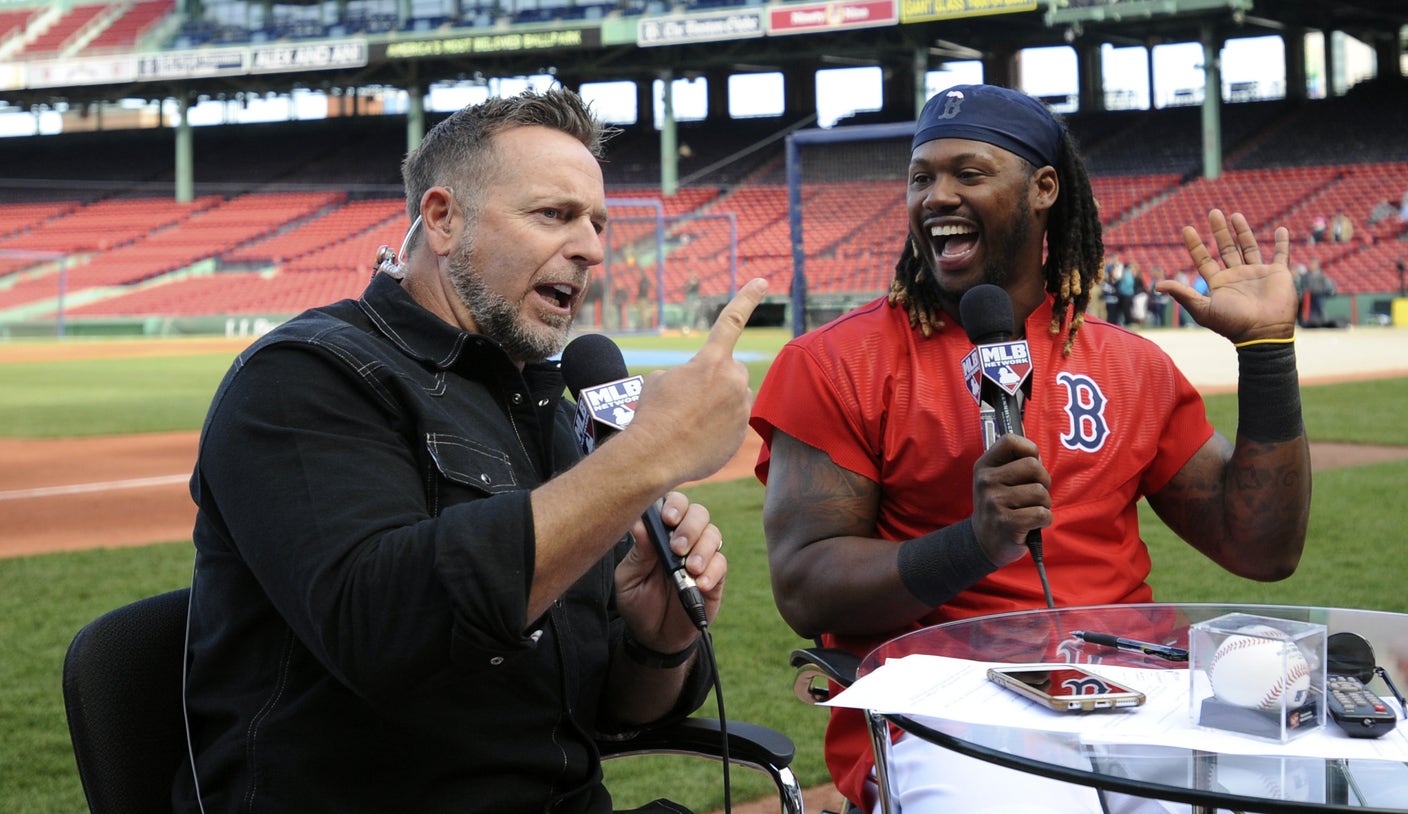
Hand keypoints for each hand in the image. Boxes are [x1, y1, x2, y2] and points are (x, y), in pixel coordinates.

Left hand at [615, 491, 725, 652]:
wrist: (655, 637)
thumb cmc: (638, 602)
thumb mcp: (630, 578)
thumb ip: (639, 553)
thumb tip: (638, 523)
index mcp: (660, 533)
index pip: (673, 504)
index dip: (674, 505)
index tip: (668, 519)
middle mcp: (684, 538)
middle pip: (698, 513)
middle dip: (690, 527)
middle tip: (677, 548)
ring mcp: (701, 556)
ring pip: (713, 534)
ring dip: (702, 548)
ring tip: (689, 568)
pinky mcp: (715, 577)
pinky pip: (721, 564)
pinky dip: (711, 571)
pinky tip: (699, 583)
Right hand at [627, 278, 767, 484]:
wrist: (655, 456)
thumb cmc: (652, 414)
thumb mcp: (660, 380)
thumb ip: (688, 373)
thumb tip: (701, 387)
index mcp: (711, 360)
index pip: (731, 321)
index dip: (748, 298)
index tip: (762, 281)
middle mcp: (733, 380)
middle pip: (732, 372)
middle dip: (717, 380)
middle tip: (691, 401)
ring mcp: (740, 408)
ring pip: (734, 398)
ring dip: (717, 405)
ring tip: (691, 423)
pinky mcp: (741, 433)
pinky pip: (732, 424)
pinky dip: (718, 429)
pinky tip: (697, 439)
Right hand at [971, 434, 1050, 566]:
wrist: (984, 542)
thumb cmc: (999, 505)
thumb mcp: (997, 480)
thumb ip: (1014, 463)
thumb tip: (1037, 454)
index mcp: (984, 466)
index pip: (1010, 440)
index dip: (1029, 449)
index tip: (1031, 465)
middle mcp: (986, 482)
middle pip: (1033, 466)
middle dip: (1043, 481)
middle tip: (1035, 493)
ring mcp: (995, 503)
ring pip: (1040, 492)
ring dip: (1044, 503)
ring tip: (1031, 509)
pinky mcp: (1007, 523)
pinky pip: (1042, 514)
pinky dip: (1044, 520)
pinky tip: (1032, 524)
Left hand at [1157, 209, 1296, 342]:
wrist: (1263, 333)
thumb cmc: (1232, 324)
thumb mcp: (1203, 309)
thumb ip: (1182, 294)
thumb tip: (1157, 286)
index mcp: (1219, 283)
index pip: (1204, 259)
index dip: (1195, 245)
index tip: (1186, 229)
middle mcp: (1236, 276)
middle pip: (1225, 248)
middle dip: (1219, 231)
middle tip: (1213, 212)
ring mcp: (1257, 273)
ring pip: (1249, 247)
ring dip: (1242, 231)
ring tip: (1234, 215)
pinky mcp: (1277, 274)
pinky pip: (1281, 254)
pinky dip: (1282, 243)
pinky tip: (1281, 229)